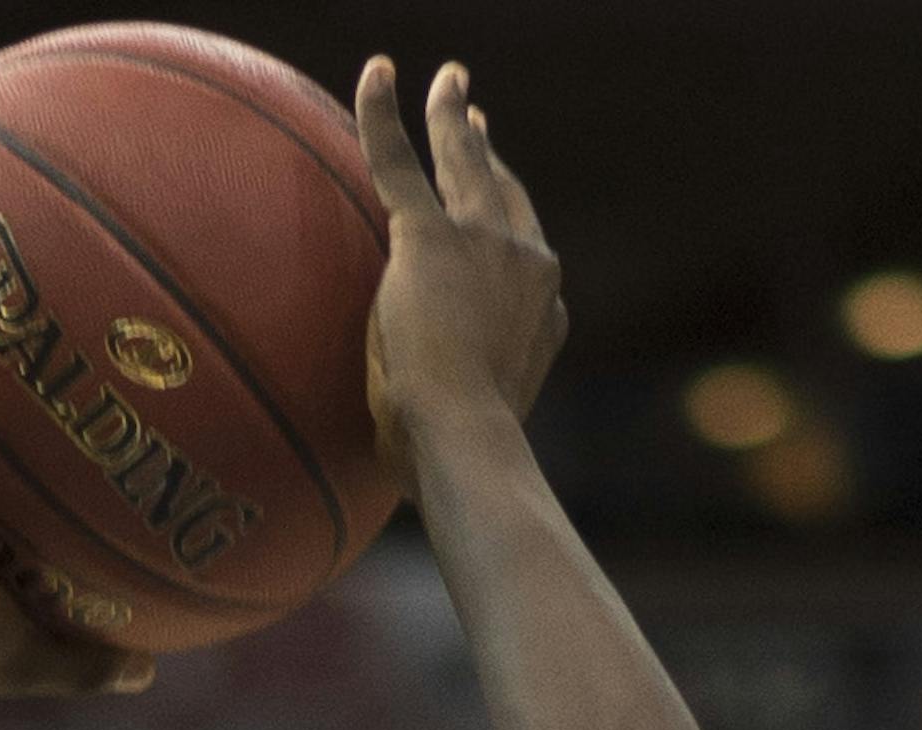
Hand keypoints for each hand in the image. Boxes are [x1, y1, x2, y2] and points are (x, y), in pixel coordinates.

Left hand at [354, 60, 566, 496]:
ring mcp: (486, 245)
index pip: (526, 256)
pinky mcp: (432, 238)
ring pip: (465, 163)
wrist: (466, 445)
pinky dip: (383, 117)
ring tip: (447, 83)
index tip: (499, 200)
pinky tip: (376, 74)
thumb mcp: (478, 420)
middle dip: (488, 150)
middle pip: (504, 191)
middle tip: (473, 111)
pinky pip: (399, 164)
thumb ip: (467, 394)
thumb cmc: (460, 462)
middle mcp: (528, 266)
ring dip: (453, 119)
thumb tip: (429, 426)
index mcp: (544, 314)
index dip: (509, 223)